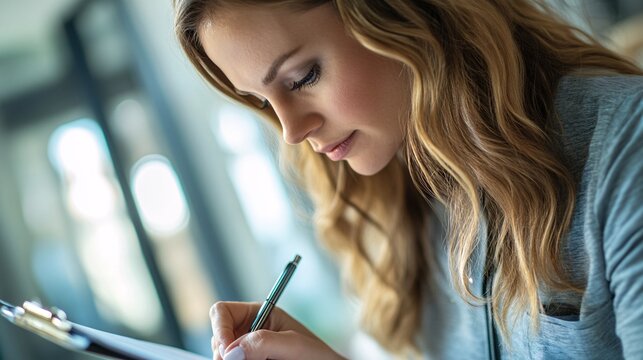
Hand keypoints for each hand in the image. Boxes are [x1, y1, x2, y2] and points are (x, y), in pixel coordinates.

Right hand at [210, 301, 345, 359]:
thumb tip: (232, 351)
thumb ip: (264, 342)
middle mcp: (248, 332)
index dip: (220, 329)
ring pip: (223, 356)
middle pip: (218, 338)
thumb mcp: (294, 344)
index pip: (222, 312)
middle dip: (224, 352)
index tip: (228, 351)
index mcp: (258, 314)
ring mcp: (247, 352)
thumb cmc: (318, 357)